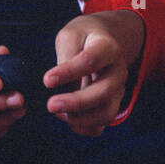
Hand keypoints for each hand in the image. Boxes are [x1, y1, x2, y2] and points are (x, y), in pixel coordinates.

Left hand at [43, 12, 144, 136]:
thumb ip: (66, 56)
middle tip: (50, 105)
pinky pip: (102, 124)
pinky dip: (85, 128)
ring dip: (80, 118)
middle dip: (76, 102)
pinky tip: (68, 120)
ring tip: (57, 113)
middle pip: (103, 92)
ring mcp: (117, 90)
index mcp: (108, 48)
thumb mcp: (71, 35)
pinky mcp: (112, 104)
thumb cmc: (83, 37)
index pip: (90, 61)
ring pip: (106, 113)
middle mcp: (118, 71)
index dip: (68, 72)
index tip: (47, 80)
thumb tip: (57, 82)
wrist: (102, 40)